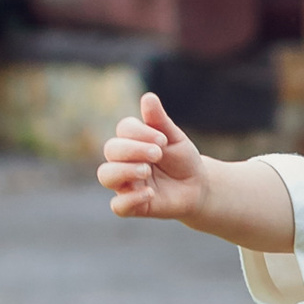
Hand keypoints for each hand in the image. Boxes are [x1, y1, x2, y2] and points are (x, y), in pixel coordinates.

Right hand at [98, 90, 205, 222]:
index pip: (123, 130)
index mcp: (132, 141)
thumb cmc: (182, 160)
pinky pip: (118, 206)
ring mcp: (125, 184)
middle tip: (157, 154)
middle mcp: (123, 161)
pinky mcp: (133, 205)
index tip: (163, 140)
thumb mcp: (174, 139)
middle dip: (133, 149)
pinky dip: (130, 199)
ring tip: (146, 170)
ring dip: (124, 171)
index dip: (140, 132)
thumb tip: (148, 97)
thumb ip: (159, 120)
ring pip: (106, 175)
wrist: (198, 187)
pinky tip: (150, 193)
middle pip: (111, 150)